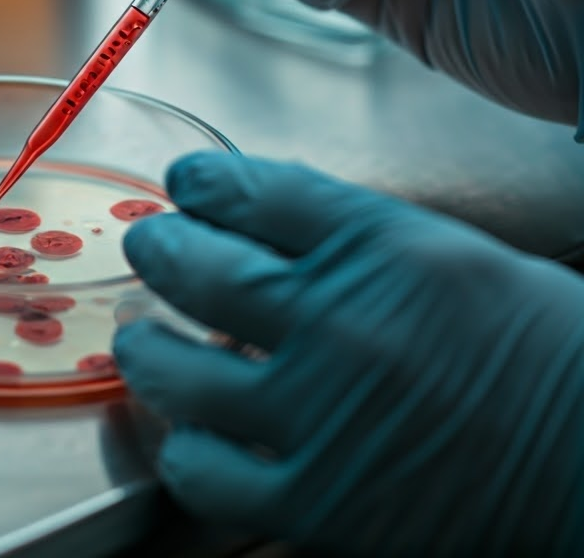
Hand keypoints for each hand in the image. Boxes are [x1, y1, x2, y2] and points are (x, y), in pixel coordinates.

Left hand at [114, 151, 583, 556]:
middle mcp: (339, 320)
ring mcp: (319, 414)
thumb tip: (257, 209)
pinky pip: (204, 474)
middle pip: (193, 265)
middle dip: (158, 247)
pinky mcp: (317, 503)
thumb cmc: (538, 348)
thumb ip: (348, 229)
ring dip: (148, 348)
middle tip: (152, 245)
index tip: (186, 182)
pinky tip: (197, 435)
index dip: (202, 181)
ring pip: (174, 370)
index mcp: (379, 246)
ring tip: (147, 339)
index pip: (251, 190)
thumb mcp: (447, 251)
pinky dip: (186, 451)